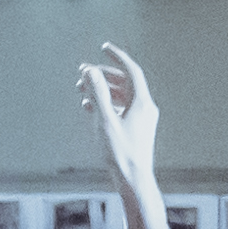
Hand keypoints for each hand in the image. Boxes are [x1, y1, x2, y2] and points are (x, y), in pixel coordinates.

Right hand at [78, 44, 159, 192]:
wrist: (133, 180)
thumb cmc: (122, 153)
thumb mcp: (105, 120)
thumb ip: (98, 93)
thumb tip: (91, 71)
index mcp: (142, 103)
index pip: (131, 71)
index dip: (117, 57)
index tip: (104, 48)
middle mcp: (145, 108)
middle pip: (124, 83)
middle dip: (103, 76)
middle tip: (84, 73)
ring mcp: (141, 119)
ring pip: (121, 97)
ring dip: (102, 91)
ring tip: (82, 91)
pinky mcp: (135, 130)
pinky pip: (120, 109)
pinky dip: (105, 104)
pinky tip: (90, 107)